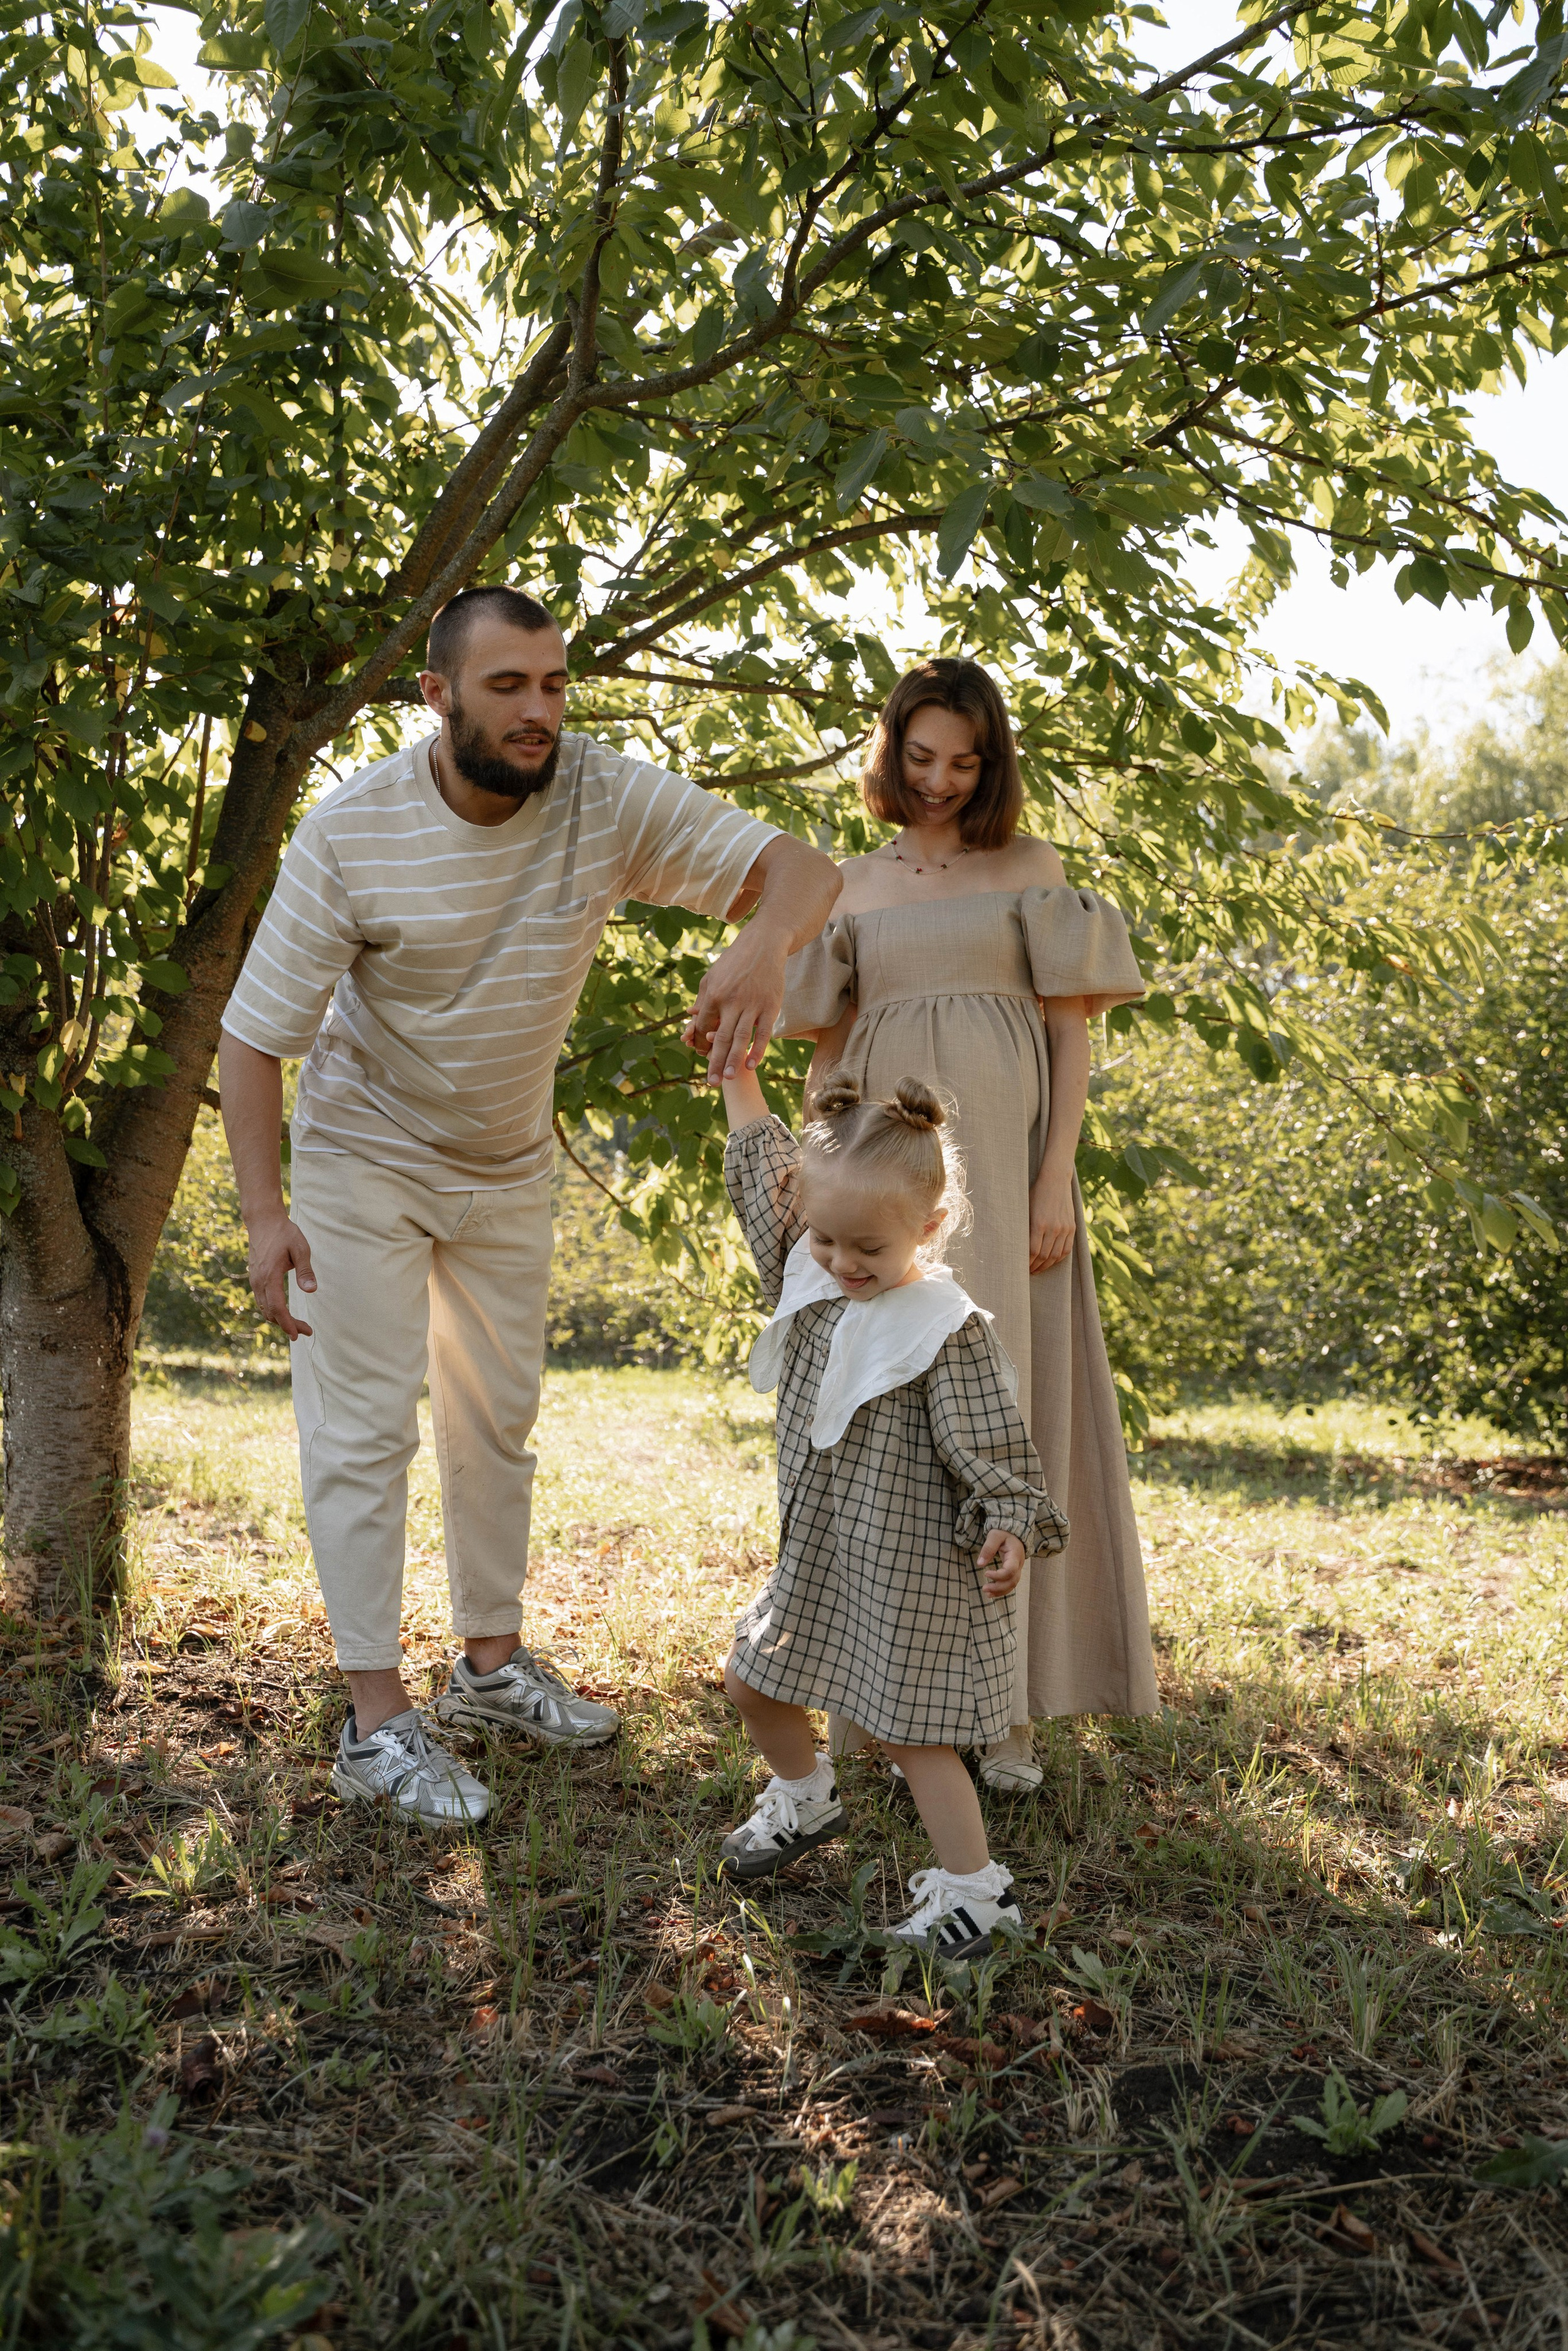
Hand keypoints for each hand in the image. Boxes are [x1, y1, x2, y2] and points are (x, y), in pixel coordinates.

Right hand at [245, 1209, 316, 1339]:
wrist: (263, 1221)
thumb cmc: (284, 1233)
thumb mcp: (300, 1248)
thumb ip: (305, 1271)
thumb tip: (311, 1291)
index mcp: (269, 1276)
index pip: (277, 1308)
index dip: (287, 1323)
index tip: (297, 1335)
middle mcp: (259, 1281)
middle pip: (271, 1313)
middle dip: (287, 1325)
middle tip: (306, 1331)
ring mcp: (255, 1280)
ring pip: (265, 1309)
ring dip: (280, 1319)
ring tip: (298, 1326)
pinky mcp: (255, 1278)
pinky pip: (262, 1301)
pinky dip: (273, 1311)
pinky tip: (285, 1313)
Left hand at [683, 918, 789, 1081]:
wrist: (764, 945)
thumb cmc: (735, 962)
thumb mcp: (712, 976)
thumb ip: (703, 999)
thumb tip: (692, 1017)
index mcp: (713, 994)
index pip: (702, 1026)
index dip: (699, 1042)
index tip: (699, 1054)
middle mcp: (731, 1001)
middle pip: (720, 1037)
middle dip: (715, 1062)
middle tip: (711, 1082)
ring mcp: (752, 1005)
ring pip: (740, 1038)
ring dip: (734, 1060)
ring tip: (728, 1078)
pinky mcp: (770, 1006)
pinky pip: (763, 1033)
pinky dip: (757, 1050)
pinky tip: (752, 1065)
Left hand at [978, 1530, 1025, 1596]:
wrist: (1013, 1533)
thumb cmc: (1004, 1533)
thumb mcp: (995, 1536)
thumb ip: (988, 1548)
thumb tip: (980, 1564)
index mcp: (1015, 1555)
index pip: (1010, 1570)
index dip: (998, 1575)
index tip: (985, 1573)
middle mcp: (1019, 1564)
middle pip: (1012, 1581)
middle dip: (998, 1587)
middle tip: (984, 1588)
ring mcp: (1018, 1569)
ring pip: (1012, 1585)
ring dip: (1000, 1591)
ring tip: (986, 1593)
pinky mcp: (1013, 1572)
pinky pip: (1010, 1584)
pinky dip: (1001, 1590)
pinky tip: (991, 1593)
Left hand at [1028, 1171, 1074, 1272]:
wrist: (1055, 1181)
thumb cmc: (1035, 1194)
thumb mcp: (1026, 1208)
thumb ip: (1025, 1228)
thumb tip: (1018, 1247)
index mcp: (1039, 1223)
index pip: (1032, 1251)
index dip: (1026, 1262)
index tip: (1020, 1267)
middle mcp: (1053, 1228)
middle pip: (1044, 1256)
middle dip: (1035, 1266)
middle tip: (1028, 1271)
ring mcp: (1064, 1228)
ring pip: (1056, 1256)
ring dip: (1046, 1266)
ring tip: (1038, 1269)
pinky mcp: (1072, 1227)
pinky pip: (1067, 1249)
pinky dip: (1058, 1259)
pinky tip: (1051, 1261)